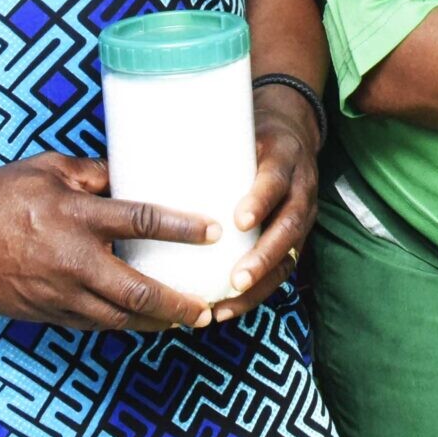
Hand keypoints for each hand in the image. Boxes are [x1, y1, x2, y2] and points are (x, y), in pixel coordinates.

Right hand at [0, 153, 216, 332]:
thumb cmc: (0, 190)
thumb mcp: (51, 169)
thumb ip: (95, 174)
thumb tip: (131, 173)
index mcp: (76, 216)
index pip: (142, 221)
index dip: (182, 228)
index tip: (214, 231)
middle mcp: (71, 259)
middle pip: (138, 290)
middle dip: (178, 303)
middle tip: (207, 306)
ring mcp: (56, 292)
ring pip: (117, 318)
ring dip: (154, 322)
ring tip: (184, 321)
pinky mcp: (43, 312)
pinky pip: (90, 324)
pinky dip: (119, 324)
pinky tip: (139, 321)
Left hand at [210, 85, 323, 323]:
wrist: (294, 130)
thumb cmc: (251, 132)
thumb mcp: (237, 128)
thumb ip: (200, 141)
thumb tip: (135, 155)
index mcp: (284, 159)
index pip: (277, 180)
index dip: (261, 201)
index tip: (238, 220)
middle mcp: (300, 190)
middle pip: (289, 227)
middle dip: (263, 256)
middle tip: (235, 279)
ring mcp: (302, 217)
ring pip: (289, 257)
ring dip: (259, 284)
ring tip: (226, 304)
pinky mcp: (295, 239)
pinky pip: (281, 271)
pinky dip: (257, 293)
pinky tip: (228, 309)